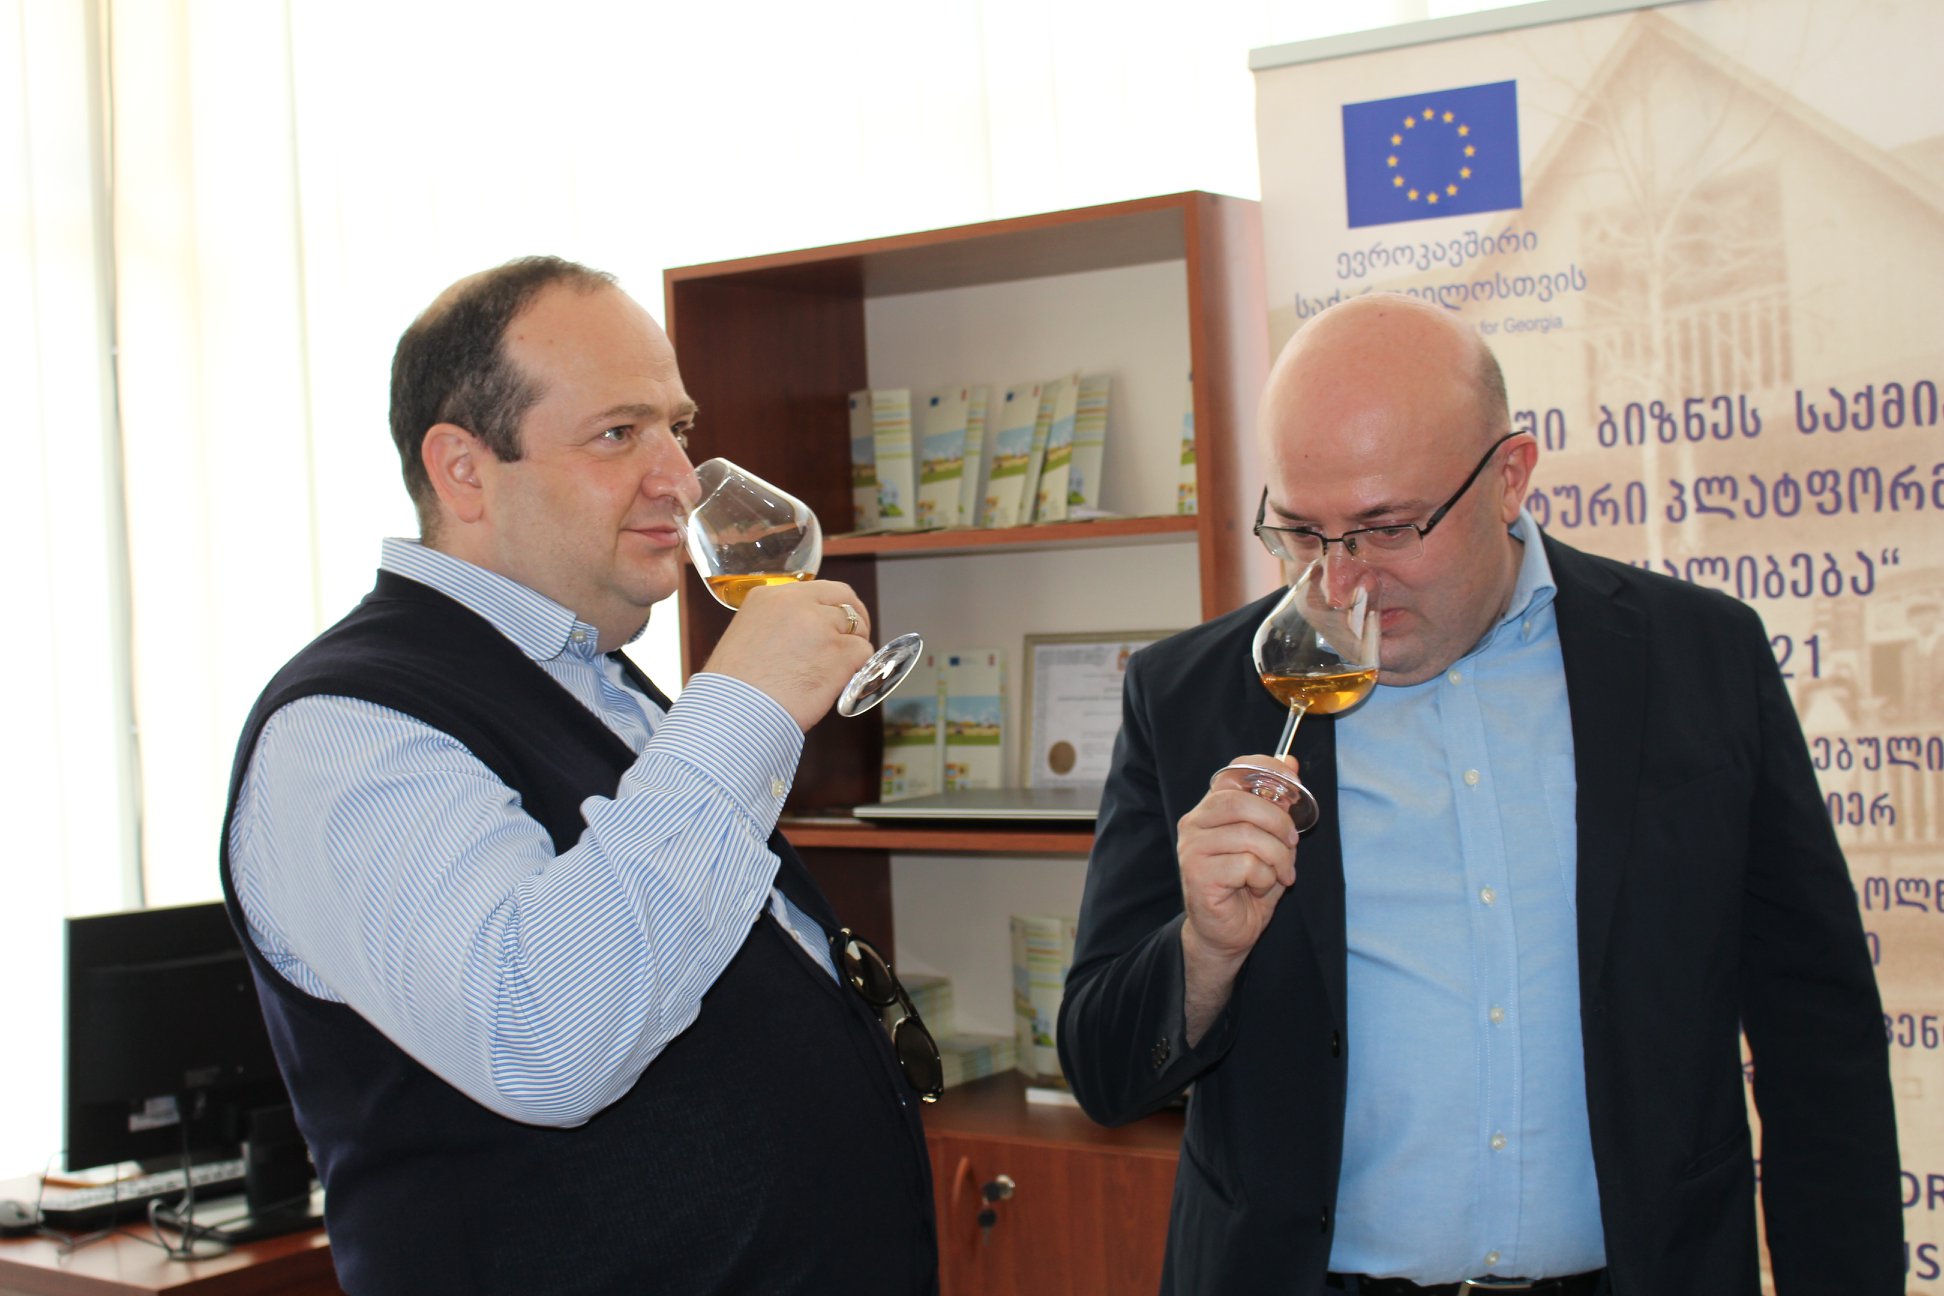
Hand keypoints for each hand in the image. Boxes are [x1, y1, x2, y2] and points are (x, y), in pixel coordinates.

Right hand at [701, 580, 874, 729]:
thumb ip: (777, 623)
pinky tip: (841, 681)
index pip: (819, 589)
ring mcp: (821, 626)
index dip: (833, 607)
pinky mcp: (839, 652)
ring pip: (857, 628)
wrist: (736, 713)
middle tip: (852, 640)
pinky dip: (858, 667)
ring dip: (854, 648)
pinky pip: (863, 652)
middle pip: (845, 599)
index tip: (835, 624)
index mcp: (771, 596)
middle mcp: (797, 604)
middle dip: (855, 619)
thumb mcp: (748, 634)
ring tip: (838, 670)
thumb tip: (803, 633)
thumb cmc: (736, 688)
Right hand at [1178, 756, 1300, 1018]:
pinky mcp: (1197, 874)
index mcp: (1211, 809)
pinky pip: (1247, 865)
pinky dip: (1264, 878)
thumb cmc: (1247, 887)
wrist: (1225, 934)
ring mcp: (1192, 848)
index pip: (1233, 772)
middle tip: (1292, 844)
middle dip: (1278, 822)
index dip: (1264, 768)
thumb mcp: (1270, 841)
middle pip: (1241, 802)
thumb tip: (1292, 763)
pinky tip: (1257, 888)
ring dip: (1277, 858)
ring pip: (1249, 836)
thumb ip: (1277, 806)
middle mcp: (1195, 823)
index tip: (1292, 781)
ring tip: (1279, 875)